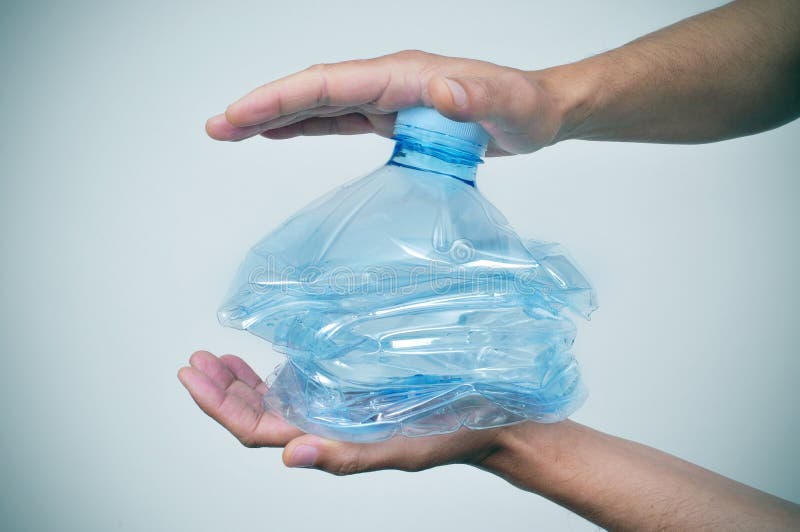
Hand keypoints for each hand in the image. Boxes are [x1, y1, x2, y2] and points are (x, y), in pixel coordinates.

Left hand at [178, 351, 503, 473]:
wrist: (485, 414)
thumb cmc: (446, 436)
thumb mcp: (398, 450)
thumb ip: (344, 456)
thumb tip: (288, 456)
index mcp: (326, 440)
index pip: (256, 431)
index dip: (220, 407)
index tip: (194, 375)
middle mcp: (323, 422)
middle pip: (255, 413)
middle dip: (220, 389)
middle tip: (195, 360)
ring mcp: (334, 403)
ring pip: (272, 398)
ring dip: (239, 379)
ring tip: (214, 356)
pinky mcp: (351, 384)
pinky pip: (301, 380)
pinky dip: (274, 369)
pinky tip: (263, 355)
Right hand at [205, 50, 573, 155]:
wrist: (538, 113)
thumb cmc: (526, 109)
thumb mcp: (509, 107)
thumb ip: (476, 97)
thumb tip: (438, 90)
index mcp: (404, 75)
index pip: (330, 84)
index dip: (281, 98)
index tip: (240, 115)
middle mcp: (389, 81)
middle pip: (313, 91)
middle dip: (262, 106)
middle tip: (216, 127)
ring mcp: (388, 98)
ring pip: (319, 104)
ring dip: (274, 116)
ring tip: (231, 131)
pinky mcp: (393, 117)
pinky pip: (339, 120)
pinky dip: (305, 126)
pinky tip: (280, 134)